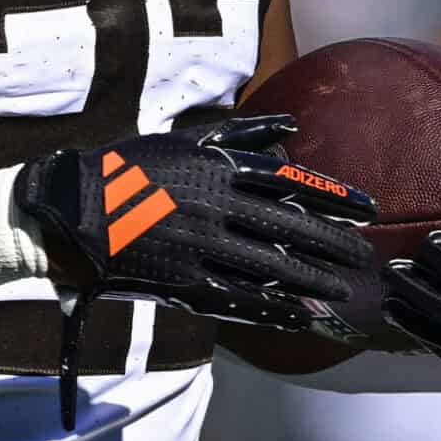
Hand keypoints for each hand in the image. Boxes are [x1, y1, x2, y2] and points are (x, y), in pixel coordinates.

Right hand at [15, 114, 376, 425]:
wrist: (73, 208)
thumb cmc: (130, 168)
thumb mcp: (184, 139)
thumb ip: (239, 132)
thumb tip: (290, 125)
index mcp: (218, 169)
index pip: (291, 182)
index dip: (333, 195)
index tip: (366, 207)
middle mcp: (216, 207)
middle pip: (289, 228)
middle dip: (332, 243)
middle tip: (364, 255)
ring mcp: (201, 246)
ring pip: (269, 267)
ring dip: (311, 279)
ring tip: (343, 288)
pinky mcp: (183, 281)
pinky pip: (236, 298)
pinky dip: (271, 308)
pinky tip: (299, 315)